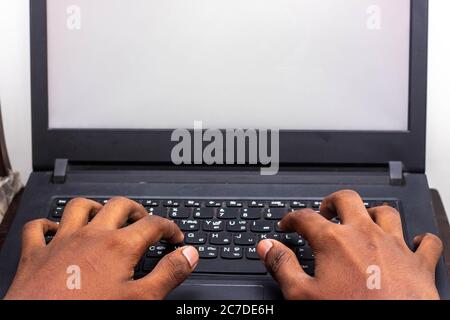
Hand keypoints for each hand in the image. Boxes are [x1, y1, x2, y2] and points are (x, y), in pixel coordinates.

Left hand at [5, 197, 198, 299]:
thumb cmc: (90, 314)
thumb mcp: (140, 300)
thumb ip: (168, 274)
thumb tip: (190, 255)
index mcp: (118, 246)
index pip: (153, 224)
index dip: (170, 228)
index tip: (175, 238)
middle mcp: (91, 236)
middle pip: (119, 206)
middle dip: (136, 210)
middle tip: (144, 222)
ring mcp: (61, 242)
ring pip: (79, 207)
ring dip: (95, 208)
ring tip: (105, 217)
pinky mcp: (35, 254)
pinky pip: (37, 228)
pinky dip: (46, 225)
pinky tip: (55, 230)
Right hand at [257, 190, 442, 299]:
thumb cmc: (350, 313)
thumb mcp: (303, 295)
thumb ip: (282, 265)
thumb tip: (267, 246)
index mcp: (335, 241)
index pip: (305, 217)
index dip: (292, 218)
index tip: (287, 225)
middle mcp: (365, 235)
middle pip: (348, 200)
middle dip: (333, 202)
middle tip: (325, 212)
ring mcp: (395, 246)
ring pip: (386, 212)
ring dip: (373, 213)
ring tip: (364, 220)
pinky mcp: (420, 264)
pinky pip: (427, 242)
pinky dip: (421, 239)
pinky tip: (414, 242)